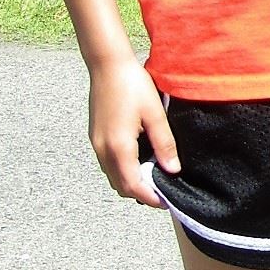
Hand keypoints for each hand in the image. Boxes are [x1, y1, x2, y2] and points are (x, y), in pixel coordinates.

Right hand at [87, 58, 178, 208]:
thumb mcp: (155, 113)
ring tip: (153, 177)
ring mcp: (96, 144)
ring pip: (112, 175)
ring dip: (131, 181)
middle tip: (162, 191)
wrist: (108, 65)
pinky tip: (139, 160)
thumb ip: (164, 143)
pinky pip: (108, 163)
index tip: (165, 203)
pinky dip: (123, 170)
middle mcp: (103, 150)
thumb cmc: (133, 85)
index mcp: (119, 147)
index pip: (132, 185)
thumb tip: (173, 170)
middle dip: (140, 193)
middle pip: (120, 185)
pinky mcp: (96, 136)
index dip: (149, 197)